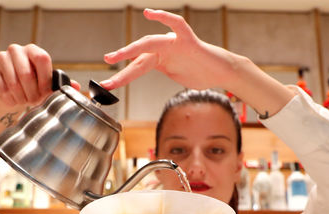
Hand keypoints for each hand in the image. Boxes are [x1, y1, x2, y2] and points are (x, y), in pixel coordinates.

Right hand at [0, 44, 77, 109]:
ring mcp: (2, 59)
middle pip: (26, 73)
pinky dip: (9, 99)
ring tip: (24, 100)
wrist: (12, 95)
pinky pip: (2, 89)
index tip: (45, 92)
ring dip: (21, 98)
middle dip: (32, 93)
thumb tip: (76, 87)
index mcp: (33, 51)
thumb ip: (61, 84)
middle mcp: (16, 50)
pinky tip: (12, 99)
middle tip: (34, 101)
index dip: (44, 79)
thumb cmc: (32, 87)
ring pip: (13, 83)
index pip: (42, 59)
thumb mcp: (48, 85)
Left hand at [100, 9, 238, 90]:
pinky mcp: (189, 41)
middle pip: (138, 58)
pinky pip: (176, 25)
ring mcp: (175, 44)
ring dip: (131, 50)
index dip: (122, 76)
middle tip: (107, 81)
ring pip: (149, 43)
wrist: (222, 71)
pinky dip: (163, 17)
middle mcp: (164, 50)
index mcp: (160, 60)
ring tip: (116, 56)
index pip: (137, 68)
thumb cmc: (201, 73)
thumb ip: (161, 69)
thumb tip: (148, 68)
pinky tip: (150, 13)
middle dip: (121, 69)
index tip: (108, 85)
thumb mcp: (176, 75)